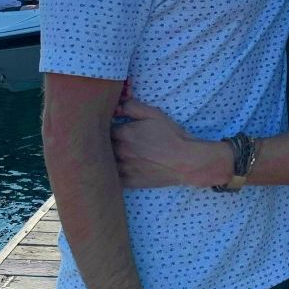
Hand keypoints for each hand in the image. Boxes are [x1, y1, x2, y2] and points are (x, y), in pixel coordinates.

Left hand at [112, 98, 228, 187]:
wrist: (185, 161)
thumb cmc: (171, 135)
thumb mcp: (154, 114)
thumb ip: (133, 107)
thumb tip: (117, 106)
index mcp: (125, 133)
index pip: (105, 129)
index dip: (107, 128)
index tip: (111, 129)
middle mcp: (121, 151)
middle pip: (103, 146)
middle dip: (106, 143)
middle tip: (112, 141)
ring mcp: (124, 168)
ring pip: (106, 162)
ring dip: (107, 158)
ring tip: (114, 155)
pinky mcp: (129, 182)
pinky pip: (112, 179)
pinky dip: (111, 174)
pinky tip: (117, 170)